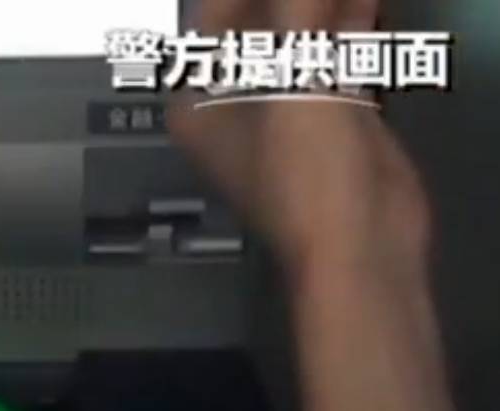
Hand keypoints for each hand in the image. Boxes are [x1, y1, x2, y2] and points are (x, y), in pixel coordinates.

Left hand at [169, 0, 431, 283]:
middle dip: (283, 0)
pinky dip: (347, 26)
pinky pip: (333, 56)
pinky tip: (361, 2)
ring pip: (296, 39)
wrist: (362, 238)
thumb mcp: (292, 75)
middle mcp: (232, 107)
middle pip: (253, 28)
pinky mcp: (330, 117)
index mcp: (197, 105)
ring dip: (319, 8)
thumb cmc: (306, 174)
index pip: (208, 24)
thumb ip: (293, 12)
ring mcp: (282, 112)